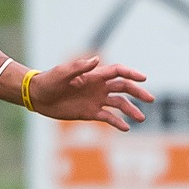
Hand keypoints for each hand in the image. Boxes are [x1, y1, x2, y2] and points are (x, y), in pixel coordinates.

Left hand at [28, 56, 153, 130]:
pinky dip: (117, 122)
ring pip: (119, 104)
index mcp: (94, 75)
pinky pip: (108, 117)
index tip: (143, 79)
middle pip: (123, 88)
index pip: (117, 72)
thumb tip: (97, 60)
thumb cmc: (48, 81)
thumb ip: (79, 67)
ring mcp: (95, 100)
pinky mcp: (90, 113)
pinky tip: (126, 128)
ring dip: (131, 110)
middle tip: (150, 99)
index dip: (131, 74)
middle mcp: (98, 87)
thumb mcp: (62, 73)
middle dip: (138, 93)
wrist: (37, 96)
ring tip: (141, 119)